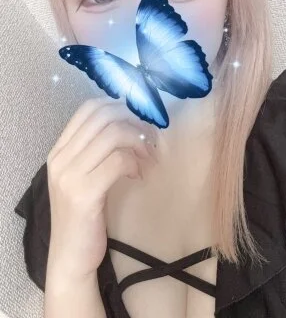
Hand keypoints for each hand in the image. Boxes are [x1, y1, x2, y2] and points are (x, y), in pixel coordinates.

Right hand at [45, 97, 157, 279]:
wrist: (70, 255)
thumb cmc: (83, 214)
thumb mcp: (85, 176)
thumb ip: (97, 151)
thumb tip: (130, 125)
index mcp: (59, 150)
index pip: (89, 108)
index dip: (119, 105)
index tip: (139, 118)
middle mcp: (60, 158)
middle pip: (103, 116)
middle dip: (134, 121)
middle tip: (150, 136)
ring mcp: (69, 175)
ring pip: (113, 134)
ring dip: (139, 141)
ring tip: (148, 157)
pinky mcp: (84, 193)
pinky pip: (118, 161)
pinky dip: (135, 163)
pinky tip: (139, 175)